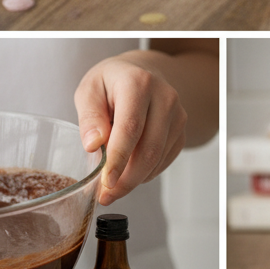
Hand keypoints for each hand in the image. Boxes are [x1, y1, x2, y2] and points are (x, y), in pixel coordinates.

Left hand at [74, 55, 187, 205]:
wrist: (139, 73)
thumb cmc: (111, 83)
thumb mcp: (89, 90)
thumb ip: (89, 117)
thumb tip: (92, 145)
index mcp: (138, 83)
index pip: (130, 127)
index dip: (118, 159)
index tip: (106, 182)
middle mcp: (164, 97)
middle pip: (149, 148)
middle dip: (127, 179)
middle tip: (106, 195)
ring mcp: (177, 114)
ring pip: (158, 158)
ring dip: (134, 178)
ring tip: (113, 183)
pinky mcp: (180, 130)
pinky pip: (164, 160)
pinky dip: (145, 173)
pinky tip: (129, 169)